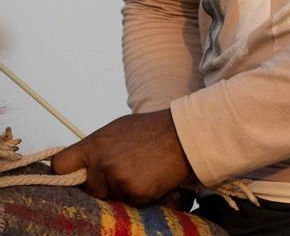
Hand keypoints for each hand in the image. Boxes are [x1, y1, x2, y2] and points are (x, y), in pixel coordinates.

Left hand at [50, 110, 194, 206]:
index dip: (63, 174)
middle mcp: (102, 162)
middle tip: (124, 171)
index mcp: (95, 144)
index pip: (60, 164)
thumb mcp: (119, 129)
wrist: (186, 134)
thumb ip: (99, 148)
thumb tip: (82, 163)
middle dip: (102, 185)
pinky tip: (153, 177)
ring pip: (111, 197)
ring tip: (144, 170)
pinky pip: (131, 202)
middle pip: (89, 188)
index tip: (71, 177)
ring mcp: (118, 178)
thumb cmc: (154, 129)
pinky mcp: (135, 192)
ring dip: (124, 190)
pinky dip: (142, 194)